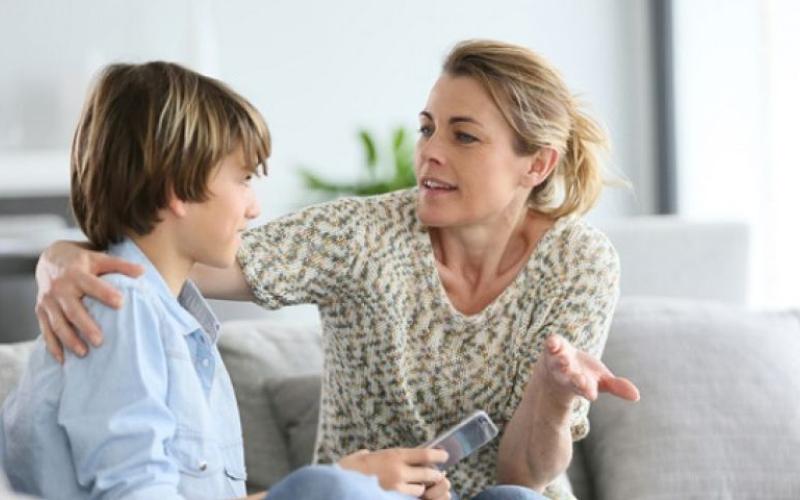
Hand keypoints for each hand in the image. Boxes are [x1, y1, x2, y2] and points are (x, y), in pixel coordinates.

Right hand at [34, 240, 143, 362]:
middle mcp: (60, 288)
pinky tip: (63, 359)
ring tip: (84, 353)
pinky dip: (53, 346)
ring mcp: (48, 301)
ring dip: (69, 340)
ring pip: (57, 323)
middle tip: (100, 341)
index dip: (105, 293)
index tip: (121, 303)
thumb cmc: (81, 262)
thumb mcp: (100, 259)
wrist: (50, 260)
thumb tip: (143, 271)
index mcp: (76, 274)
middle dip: (85, 326)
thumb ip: (121, 265)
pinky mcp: (41, 311)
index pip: (91, 285)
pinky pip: (46, 330)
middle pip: (72, 310)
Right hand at [337, 448, 447, 496]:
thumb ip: (372, 455)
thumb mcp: (361, 456)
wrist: (340, 484)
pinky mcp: (394, 499)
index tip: (445, 456)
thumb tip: (369, 453)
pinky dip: (411, 497)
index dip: (438, 455)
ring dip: (422, 489)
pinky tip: (406, 494)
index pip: (424, 454)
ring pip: (421, 489)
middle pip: (429, 473)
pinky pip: (411, 499)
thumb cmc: (347, 471)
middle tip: (436, 475)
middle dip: (434, 475)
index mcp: (393, 455)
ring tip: (418, 487)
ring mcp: (397, 488)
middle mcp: (399, 470)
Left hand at [537, 334, 639, 404]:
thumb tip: (637, 396)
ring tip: (565, 360)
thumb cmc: (584, 375)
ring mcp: (557, 362)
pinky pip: (550, 346)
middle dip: (575, 379)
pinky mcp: (552, 349)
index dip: (588, 391)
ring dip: (561, 362)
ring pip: (558, 363)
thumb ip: (617, 387)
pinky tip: (553, 342)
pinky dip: (552, 343)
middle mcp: (567, 375)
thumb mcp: (602, 381)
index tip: (591, 395)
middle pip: (571, 379)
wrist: (555, 369)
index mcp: (581, 384)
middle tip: (580, 380)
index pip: (585, 389)